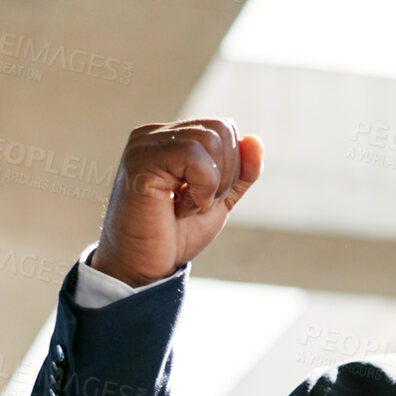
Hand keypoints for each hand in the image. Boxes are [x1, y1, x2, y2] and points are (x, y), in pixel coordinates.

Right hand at [88, 118, 263, 286]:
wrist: (143, 266)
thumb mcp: (220, 199)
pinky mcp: (140, 159)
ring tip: (186, 206)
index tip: (205, 197)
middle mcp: (156, 134)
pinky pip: (194, 156)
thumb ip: (241, 172)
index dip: (232, 167)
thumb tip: (255, 140)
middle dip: (225, 175)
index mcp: (173, 138)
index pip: (224, 129)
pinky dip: (201, 188)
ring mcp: (145, 143)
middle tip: (196, 204)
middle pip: (221, 130)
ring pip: (210, 140)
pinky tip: (179, 207)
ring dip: (212, 185)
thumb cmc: (175, 234)